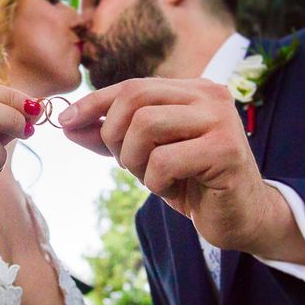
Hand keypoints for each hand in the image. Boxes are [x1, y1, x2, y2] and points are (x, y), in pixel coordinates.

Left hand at [60, 78, 282, 254]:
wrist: (240, 218)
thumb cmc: (192, 182)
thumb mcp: (145, 155)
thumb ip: (111, 137)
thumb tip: (66, 123)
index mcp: (191, 89)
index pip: (131, 86)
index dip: (93, 103)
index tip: (64, 122)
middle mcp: (209, 95)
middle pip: (134, 100)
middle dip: (115, 137)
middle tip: (126, 164)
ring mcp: (220, 119)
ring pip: (145, 126)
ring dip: (135, 161)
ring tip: (154, 178)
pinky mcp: (226, 150)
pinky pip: (164, 161)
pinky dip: (157, 182)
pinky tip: (175, 189)